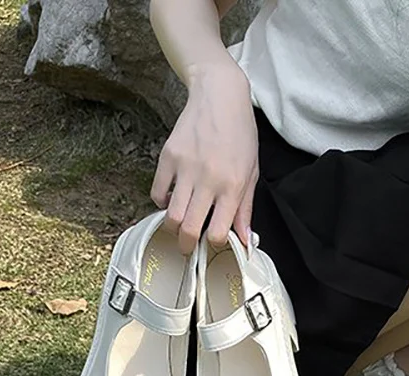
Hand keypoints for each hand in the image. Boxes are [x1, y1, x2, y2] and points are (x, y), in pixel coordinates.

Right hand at [151, 60, 258, 253]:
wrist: (220, 95)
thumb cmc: (240, 134)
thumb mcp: (251, 172)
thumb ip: (245, 209)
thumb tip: (244, 241)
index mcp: (232, 187)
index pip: (219, 233)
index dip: (215, 244)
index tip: (213, 242)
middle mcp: (208, 180)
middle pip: (190, 229)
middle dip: (188, 246)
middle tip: (188, 248)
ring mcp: (185, 168)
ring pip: (171, 216)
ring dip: (173, 228)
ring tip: (179, 226)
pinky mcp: (168, 156)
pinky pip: (157, 192)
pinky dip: (161, 203)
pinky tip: (171, 199)